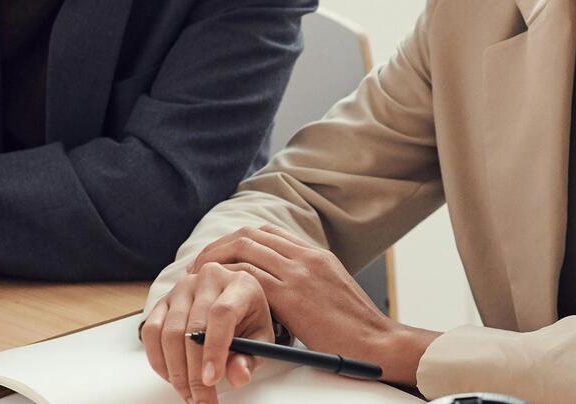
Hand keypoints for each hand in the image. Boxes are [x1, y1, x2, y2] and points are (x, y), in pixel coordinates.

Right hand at [142, 262, 274, 403]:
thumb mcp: (259, 338)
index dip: (215, 349)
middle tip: (201, 399)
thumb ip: (250, 358)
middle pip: (193, 328)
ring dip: (176, 371)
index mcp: (239, 284)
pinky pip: (151, 332)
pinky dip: (159, 360)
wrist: (232, 302)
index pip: (222, 314)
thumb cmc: (248, 319)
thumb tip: (238, 376)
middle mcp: (208, 279)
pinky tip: (172, 376)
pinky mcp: (163, 300)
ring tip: (188, 393)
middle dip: (194, 372)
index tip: (212, 380)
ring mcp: (182, 288)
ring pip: (169, 332)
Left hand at [190, 225, 439, 387]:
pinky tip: (213, 296)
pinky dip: (226, 282)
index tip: (219, 255)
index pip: (268, 232)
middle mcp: (306, 256)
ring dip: (216, 261)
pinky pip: (249, 278)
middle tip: (199, 265)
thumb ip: (308, 283)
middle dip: (219, 246)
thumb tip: (280, 292)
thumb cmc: (355, 329)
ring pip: (245, 250)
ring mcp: (300, 273)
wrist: (377, 342)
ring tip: (198, 279)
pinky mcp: (293, 295)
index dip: (238, 240)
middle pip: (251, 235)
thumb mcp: (332, 292)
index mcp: (316, 254)